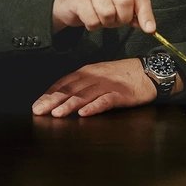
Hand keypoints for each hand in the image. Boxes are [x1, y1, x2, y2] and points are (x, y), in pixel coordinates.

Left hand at [32, 58, 156, 116]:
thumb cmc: (123, 76)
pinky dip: (94, 107)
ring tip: (57, 114)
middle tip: (39, 111)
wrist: (149, 71)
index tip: (37, 105)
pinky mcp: (121, 94)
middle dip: (53, 101)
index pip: (64, 82)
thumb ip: (83, 84)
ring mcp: (108, 85)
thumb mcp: (100, 75)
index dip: (49, 94)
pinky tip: (85, 113)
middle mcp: (95, 77)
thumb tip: (63, 97)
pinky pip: (106, 101)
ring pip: (85, 95)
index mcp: (88, 71)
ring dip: (69, 105)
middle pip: (71, 89)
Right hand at [52, 0, 154, 33]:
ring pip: (108, 13)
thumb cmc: (100, 2)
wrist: (70, 1)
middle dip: (122, 18)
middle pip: (125, 2)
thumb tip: (148, 26)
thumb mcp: (120, 4)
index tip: (149, 29)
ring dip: (106, 23)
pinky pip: (93, 20)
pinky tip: (90, 18)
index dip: (146, 14)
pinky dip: (93, 25)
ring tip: (101, 17)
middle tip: (115, 20)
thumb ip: (136, 13)